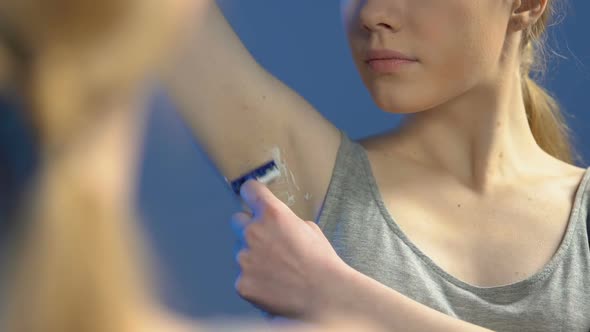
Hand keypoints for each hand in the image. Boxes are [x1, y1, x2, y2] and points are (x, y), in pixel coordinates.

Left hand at [231, 179, 346, 318]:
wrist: (324, 295)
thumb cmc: (322, 262)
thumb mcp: (309, 229)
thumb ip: (286, 222)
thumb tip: (276, 226)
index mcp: (272, 214)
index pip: (249, 190)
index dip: (252, 194)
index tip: (253, 199)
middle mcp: (253, 232)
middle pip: (237, 221)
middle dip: (249, 228)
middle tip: (267, 242)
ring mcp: (244, 258)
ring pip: (240, 252)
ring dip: (252, 257)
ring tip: (276, 271)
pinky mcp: (242, 282)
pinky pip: (243, 277)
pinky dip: (254, 281)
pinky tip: (272, 286)